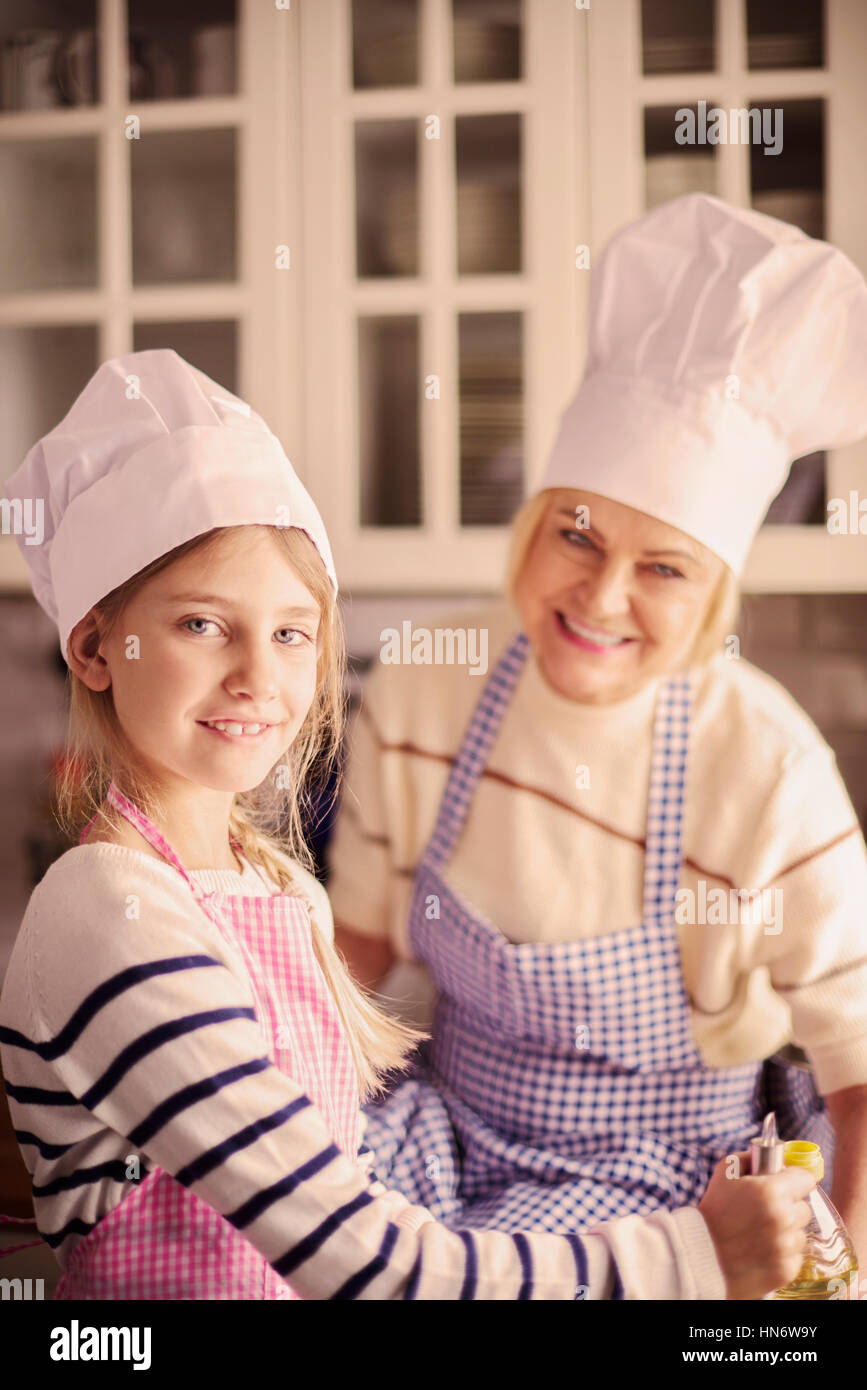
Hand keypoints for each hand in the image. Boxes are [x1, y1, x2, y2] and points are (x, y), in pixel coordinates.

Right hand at [698, 1150, 815, 1299]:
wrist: (700, 1256)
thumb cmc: (713, 1211)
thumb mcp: (725, 1172)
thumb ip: (752, 1158)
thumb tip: (776, 1154)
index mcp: (771, 1191)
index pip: (806, 1179)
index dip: (794, 1180)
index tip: (786, 1184)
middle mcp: (782, 1219)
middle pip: (804, 1208)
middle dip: (789, 1207)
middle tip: (766, 1211)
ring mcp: (785, 1247)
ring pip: (800, 1233)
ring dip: (786, 1232)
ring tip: (761, 1233)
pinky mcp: (785, 1271)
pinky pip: (795, 1256)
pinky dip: (782, 1254)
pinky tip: (762, 1251)